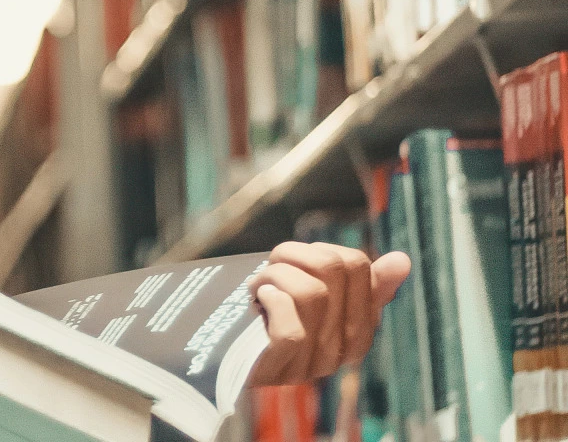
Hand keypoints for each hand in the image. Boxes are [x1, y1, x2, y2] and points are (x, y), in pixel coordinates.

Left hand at [245, 241, 411, 386]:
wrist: (219, 354)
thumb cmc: (268, 318)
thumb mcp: (313, 296)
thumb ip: (359, 283)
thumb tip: (402, 260)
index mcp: (356, 332)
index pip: (359, 267)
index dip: (319, 252)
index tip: (296, 264)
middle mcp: (339, 351)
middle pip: (336, 269)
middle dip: (295, 255)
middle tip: (271, 268)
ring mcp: (310, 363)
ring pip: (311, 292)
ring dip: (274, 275)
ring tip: (259, 285)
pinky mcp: (281, 368)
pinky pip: (290, 327)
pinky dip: (269, 299)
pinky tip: (257, 300)